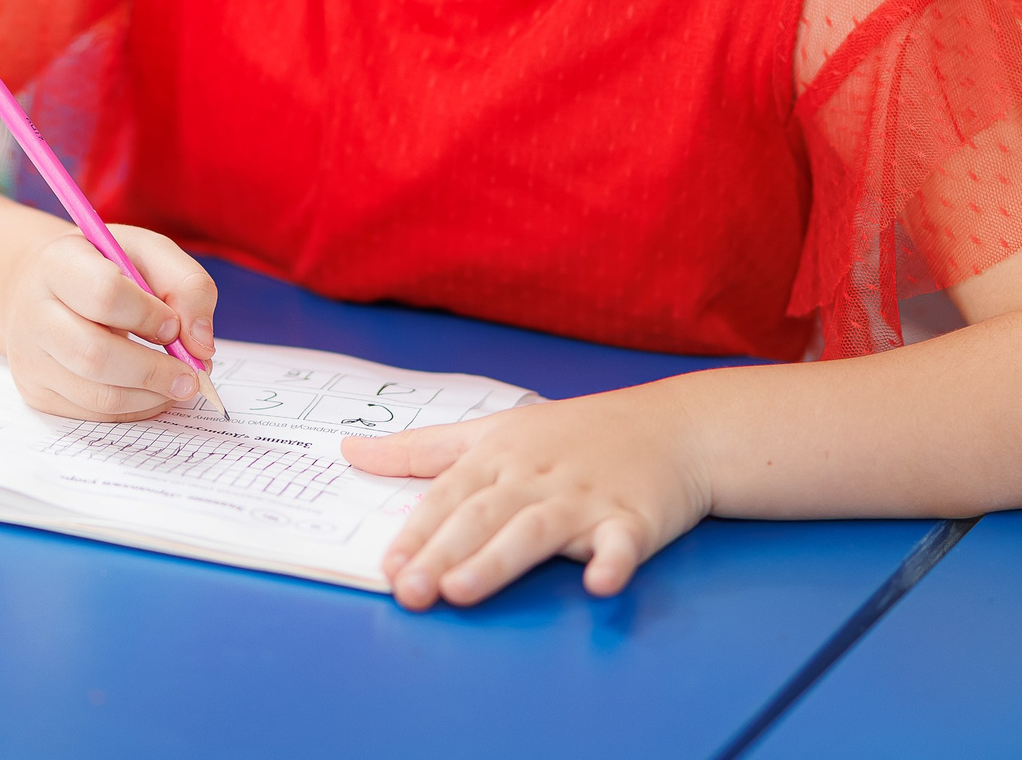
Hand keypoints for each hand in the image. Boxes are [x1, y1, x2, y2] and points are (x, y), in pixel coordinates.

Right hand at [0, 223, 215, 419]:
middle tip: (193, 376)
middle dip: (154, 371)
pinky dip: (134, 409)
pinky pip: (92, 414)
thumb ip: (188, 286)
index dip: (147, 315)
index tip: (173, 326)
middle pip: (95, 354)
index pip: (104, 294)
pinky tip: (152, 392)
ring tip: (180, 385)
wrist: (45, 286)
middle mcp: (34, 312)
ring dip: (150, 396)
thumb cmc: (106, 266)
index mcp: (59, 263)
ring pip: (96, 394)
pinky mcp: (36, 392)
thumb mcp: (150, 254)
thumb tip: (201, 345)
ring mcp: (30, 358)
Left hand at [343, 386, 712, 610]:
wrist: (673, 428)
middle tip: (411, 592)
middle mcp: (537, 476)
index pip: (449, 495)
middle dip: (443, 553)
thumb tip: (348, 450)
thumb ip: (420, 449)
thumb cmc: (575, 434)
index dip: (417, 532)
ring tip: (463, 591)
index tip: (388, 568)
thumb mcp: (493, 431)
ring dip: (500, 560)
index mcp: (500, 455)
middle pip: (483, 516)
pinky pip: (622, 543)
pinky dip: (612, 562)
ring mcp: (585, 497)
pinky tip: (599, 583)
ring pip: (536, 530)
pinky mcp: (634, 519)